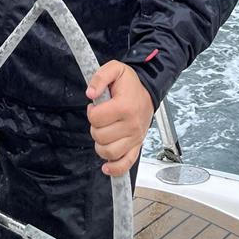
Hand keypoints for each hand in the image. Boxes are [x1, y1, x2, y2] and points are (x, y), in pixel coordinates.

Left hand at [86, 61, 153, 176]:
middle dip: (95, 127)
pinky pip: (126, 164)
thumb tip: (90, 94)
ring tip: (104, 132)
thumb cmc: (129, 83)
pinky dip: (115, 169)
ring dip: (100, 144)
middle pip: (100, 136)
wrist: (148, 91)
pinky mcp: (137, 146)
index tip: (96, 106)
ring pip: (109, 152)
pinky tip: (106, 167)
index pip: (96, 118)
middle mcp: (131, 125)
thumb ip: (100, 77)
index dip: (91, 111)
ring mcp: (135, 137)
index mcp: (124, 106)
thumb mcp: (114, 69)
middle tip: (101, 118)